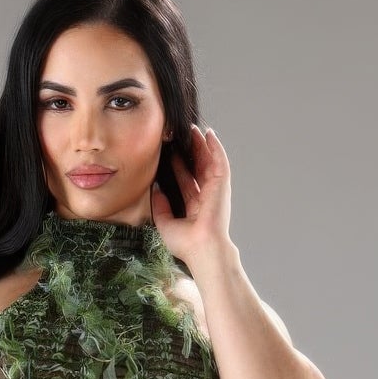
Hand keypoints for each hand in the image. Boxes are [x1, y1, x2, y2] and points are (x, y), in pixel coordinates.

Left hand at [150, 123, 232, 268]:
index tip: (170, 153)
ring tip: (194, 130)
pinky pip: (219, 160)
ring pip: (209, 161)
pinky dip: (215, 147)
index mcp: (195, 207)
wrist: (202, 249)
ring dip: (202, 145)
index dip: (179, 167)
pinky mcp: (222, 184)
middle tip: (182, 136)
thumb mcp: (165, 223)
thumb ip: (160, 205)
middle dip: (191, 152)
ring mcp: (215, 190)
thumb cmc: (186, 244)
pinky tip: (209, 134)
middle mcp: (206, 197)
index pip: (186, 181)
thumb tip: (156, 188)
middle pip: (198, 168)